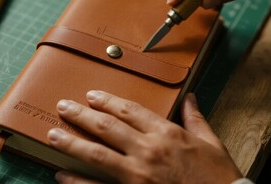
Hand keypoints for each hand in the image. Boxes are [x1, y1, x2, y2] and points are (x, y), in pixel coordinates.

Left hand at [47, 91, 242, 182]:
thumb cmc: (217, 176)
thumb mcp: (211, 143)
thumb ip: (196, 118)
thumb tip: (189, 97)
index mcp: (167, 133)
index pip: (130, 110)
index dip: (108, 101)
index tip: (92, 95)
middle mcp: (148, 150)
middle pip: (107, 127)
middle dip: (82, 115)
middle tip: (63, 106)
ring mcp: (138, 174)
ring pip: (97, 153)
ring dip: (72, 142)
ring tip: (52, 134)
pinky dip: (77, 181)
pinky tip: (61, 174)